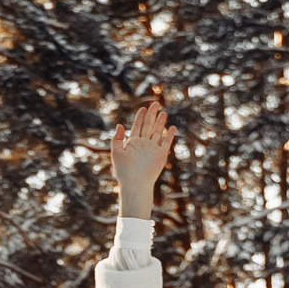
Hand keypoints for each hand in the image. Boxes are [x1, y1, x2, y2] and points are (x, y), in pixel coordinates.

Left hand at [109, 101, 175, 217]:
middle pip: (148, 126)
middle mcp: (143, 145)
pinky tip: (172, 127)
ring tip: (163, 112)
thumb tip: (120, 125)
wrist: (135, 184)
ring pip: (158, 132)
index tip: (143, 108)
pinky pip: (166, 143)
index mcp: (132, 143)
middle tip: (156, 103)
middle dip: (152, 115)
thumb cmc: (124, 171)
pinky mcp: (161, 155)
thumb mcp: (116, 152)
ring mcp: (153, 149)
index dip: (140, 117)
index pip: (137, 127)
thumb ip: (117, 139)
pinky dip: (169, 135)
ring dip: (161, 123)